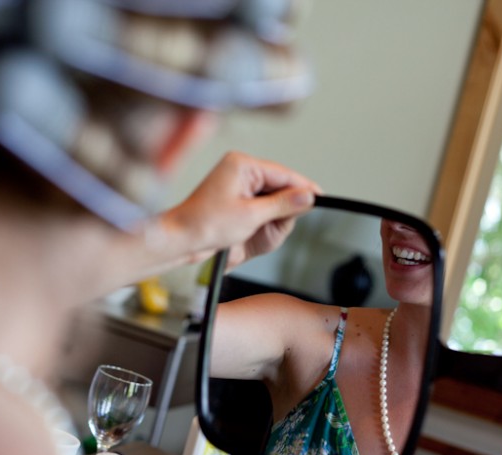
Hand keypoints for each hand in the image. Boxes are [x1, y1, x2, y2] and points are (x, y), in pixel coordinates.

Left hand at [163, 151, 321, 267]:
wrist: (180, 242)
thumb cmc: (204, 225)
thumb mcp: (251, 216)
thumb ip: (283, 205)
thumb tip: (307, 196)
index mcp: (243, 165)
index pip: (284, 174)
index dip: (304, 187)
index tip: (321, 197)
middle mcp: (241, 172)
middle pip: (280, 187)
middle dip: (284, 208)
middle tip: (280, 225)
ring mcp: (238, 186)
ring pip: (273, 201)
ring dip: (273, 218)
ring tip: (256, 233)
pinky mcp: (237, 201)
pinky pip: (263, 209)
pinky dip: (265, 222)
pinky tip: (254, 233)